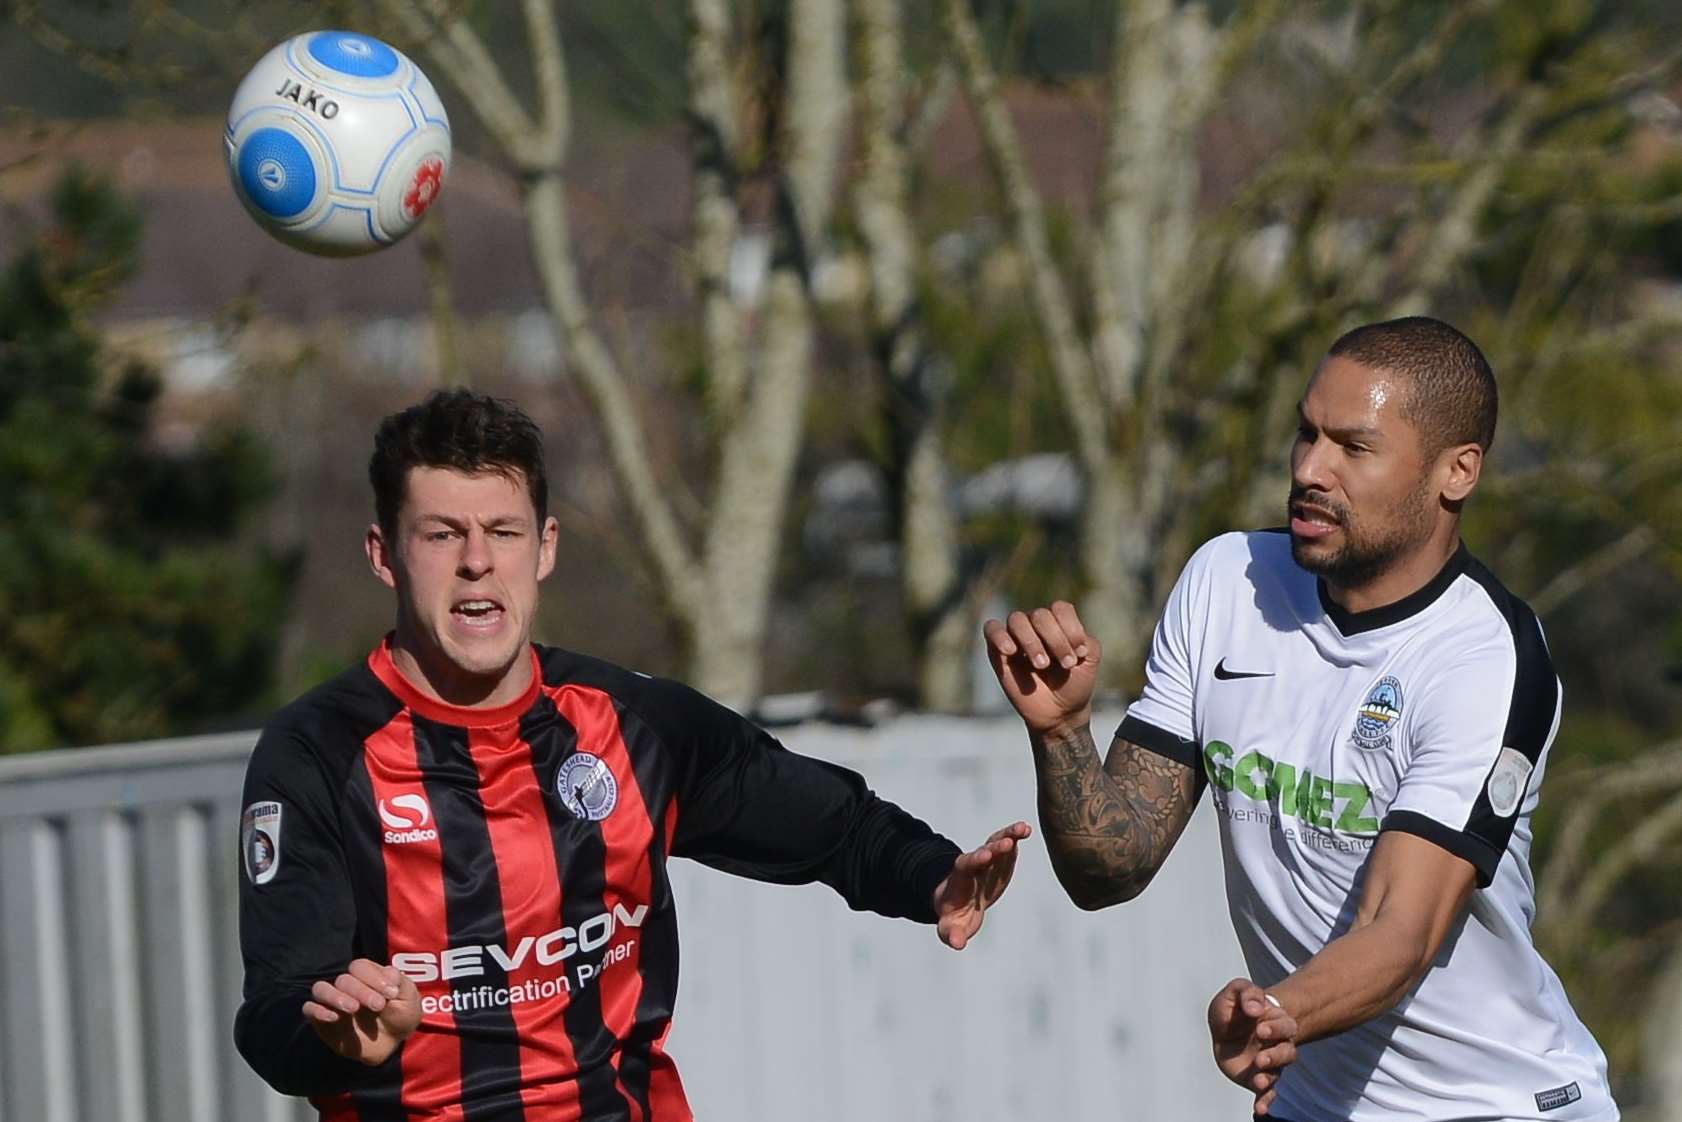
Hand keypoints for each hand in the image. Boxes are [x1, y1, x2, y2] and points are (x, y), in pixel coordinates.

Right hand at [302, 959, 422, 1065]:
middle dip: (361, 991)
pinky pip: (309, 1009)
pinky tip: (333, 1018)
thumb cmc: (401, 1016)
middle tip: (378, 1005)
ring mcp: (333, 1003)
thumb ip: (401, 984)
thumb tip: (389, 973)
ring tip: (353, 1008)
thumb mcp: (409, 1000)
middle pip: (343, 979)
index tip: (391, 993)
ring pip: (320, 989)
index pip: (360, 966)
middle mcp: (347, 986)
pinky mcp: (322, 1021)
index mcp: (367, 975)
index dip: (373, 977)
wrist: (391, 1044)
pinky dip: (317, 1010)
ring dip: (335, 996)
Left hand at [933, 821, 1031, 949]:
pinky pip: (1007, 844)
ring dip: (1008, 835)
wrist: (958, 901)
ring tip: (1023, 829)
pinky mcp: (1000, 859)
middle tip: (1007, 842)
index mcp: (960, 880)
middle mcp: (974, 866)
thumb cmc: (953, 916)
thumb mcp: (949, 927)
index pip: (965, 866)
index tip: (984, 856)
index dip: (974, 861)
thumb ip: (951, 934)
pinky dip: (1015, 836)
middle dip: (994, 848)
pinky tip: (1026, 829)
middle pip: (983, 852)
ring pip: (996, 843)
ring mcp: (988, 860)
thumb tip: (956, 943)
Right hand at [983, 602, 1101, 738]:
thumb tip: (1067, 633)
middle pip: (1040, 615)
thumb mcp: (1090, 661)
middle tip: (1065, 665)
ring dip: (1032, 642)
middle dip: (1056, 640)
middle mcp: (1035, 626)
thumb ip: (1087, 640)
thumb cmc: (1074, 683)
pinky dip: (1000, 636)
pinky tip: (1011, 651)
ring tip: (1041, 665)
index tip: (1080, 654)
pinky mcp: (997, 651)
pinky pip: (991, 629)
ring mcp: (1015, 637)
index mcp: (1058, 623)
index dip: (1071, 628)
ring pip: (1017, 619)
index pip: (1060, 608)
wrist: (1058, 713)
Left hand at [1207, 978, 1298, 1115]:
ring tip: (1257, 1080)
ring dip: (1268, 1077)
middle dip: (1276, 1055)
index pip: (1284, 1025)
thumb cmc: (1235, 1009)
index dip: (1275, 1028)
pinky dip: (1264, 1101)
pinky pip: (1265, 1092)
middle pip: (1287, 1051)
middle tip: (1260, 1058)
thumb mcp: (1236, 991)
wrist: (1227, 1027)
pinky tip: (1260, 1109)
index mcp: (1275, 1021)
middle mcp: (1276, 1044)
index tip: (1260, 1029)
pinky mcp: (1257, 1078)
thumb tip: (1256, 1009)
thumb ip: (1246, 993)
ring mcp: (1268, 1063)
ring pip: (1277, 1072)